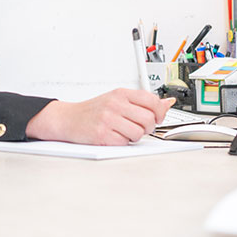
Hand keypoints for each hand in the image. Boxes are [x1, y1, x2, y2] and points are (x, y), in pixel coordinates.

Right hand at [26, 89, 175, 145]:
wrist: (68, 119)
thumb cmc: (94, 110)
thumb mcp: (117, 99)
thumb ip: (142, 101)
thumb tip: (167, 103)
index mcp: (121, 93)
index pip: (152, 101)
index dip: (159, 112)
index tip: (155, 117)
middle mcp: (115, 104)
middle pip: (149, 119)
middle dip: (147, 127)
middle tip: (138, 127)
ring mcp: (108, 119)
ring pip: (139, 133)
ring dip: (134, 136)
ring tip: (123, 131)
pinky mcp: (102, 135)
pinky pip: (125, 143)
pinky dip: (122, 142)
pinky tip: (113, 136)